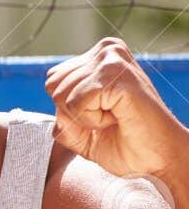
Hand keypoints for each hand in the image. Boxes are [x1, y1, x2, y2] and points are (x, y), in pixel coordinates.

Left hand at [46, 38, 188, 179]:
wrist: (158, 159)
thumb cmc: (124, 144)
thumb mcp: (79, 129)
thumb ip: (58, 111)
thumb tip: (51, 92)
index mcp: (99, 56)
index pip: (53, 81)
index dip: (69, 110)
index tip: (102, 115)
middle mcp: (106, 50)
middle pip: (52, 87)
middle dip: (72, 114)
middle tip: (108, 118)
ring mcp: (112, 59)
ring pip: (62, 96)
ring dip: (84, 119)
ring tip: (115, 117)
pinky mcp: (116, 75)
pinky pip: (75, 104)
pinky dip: (91, 120)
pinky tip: (118, 117)